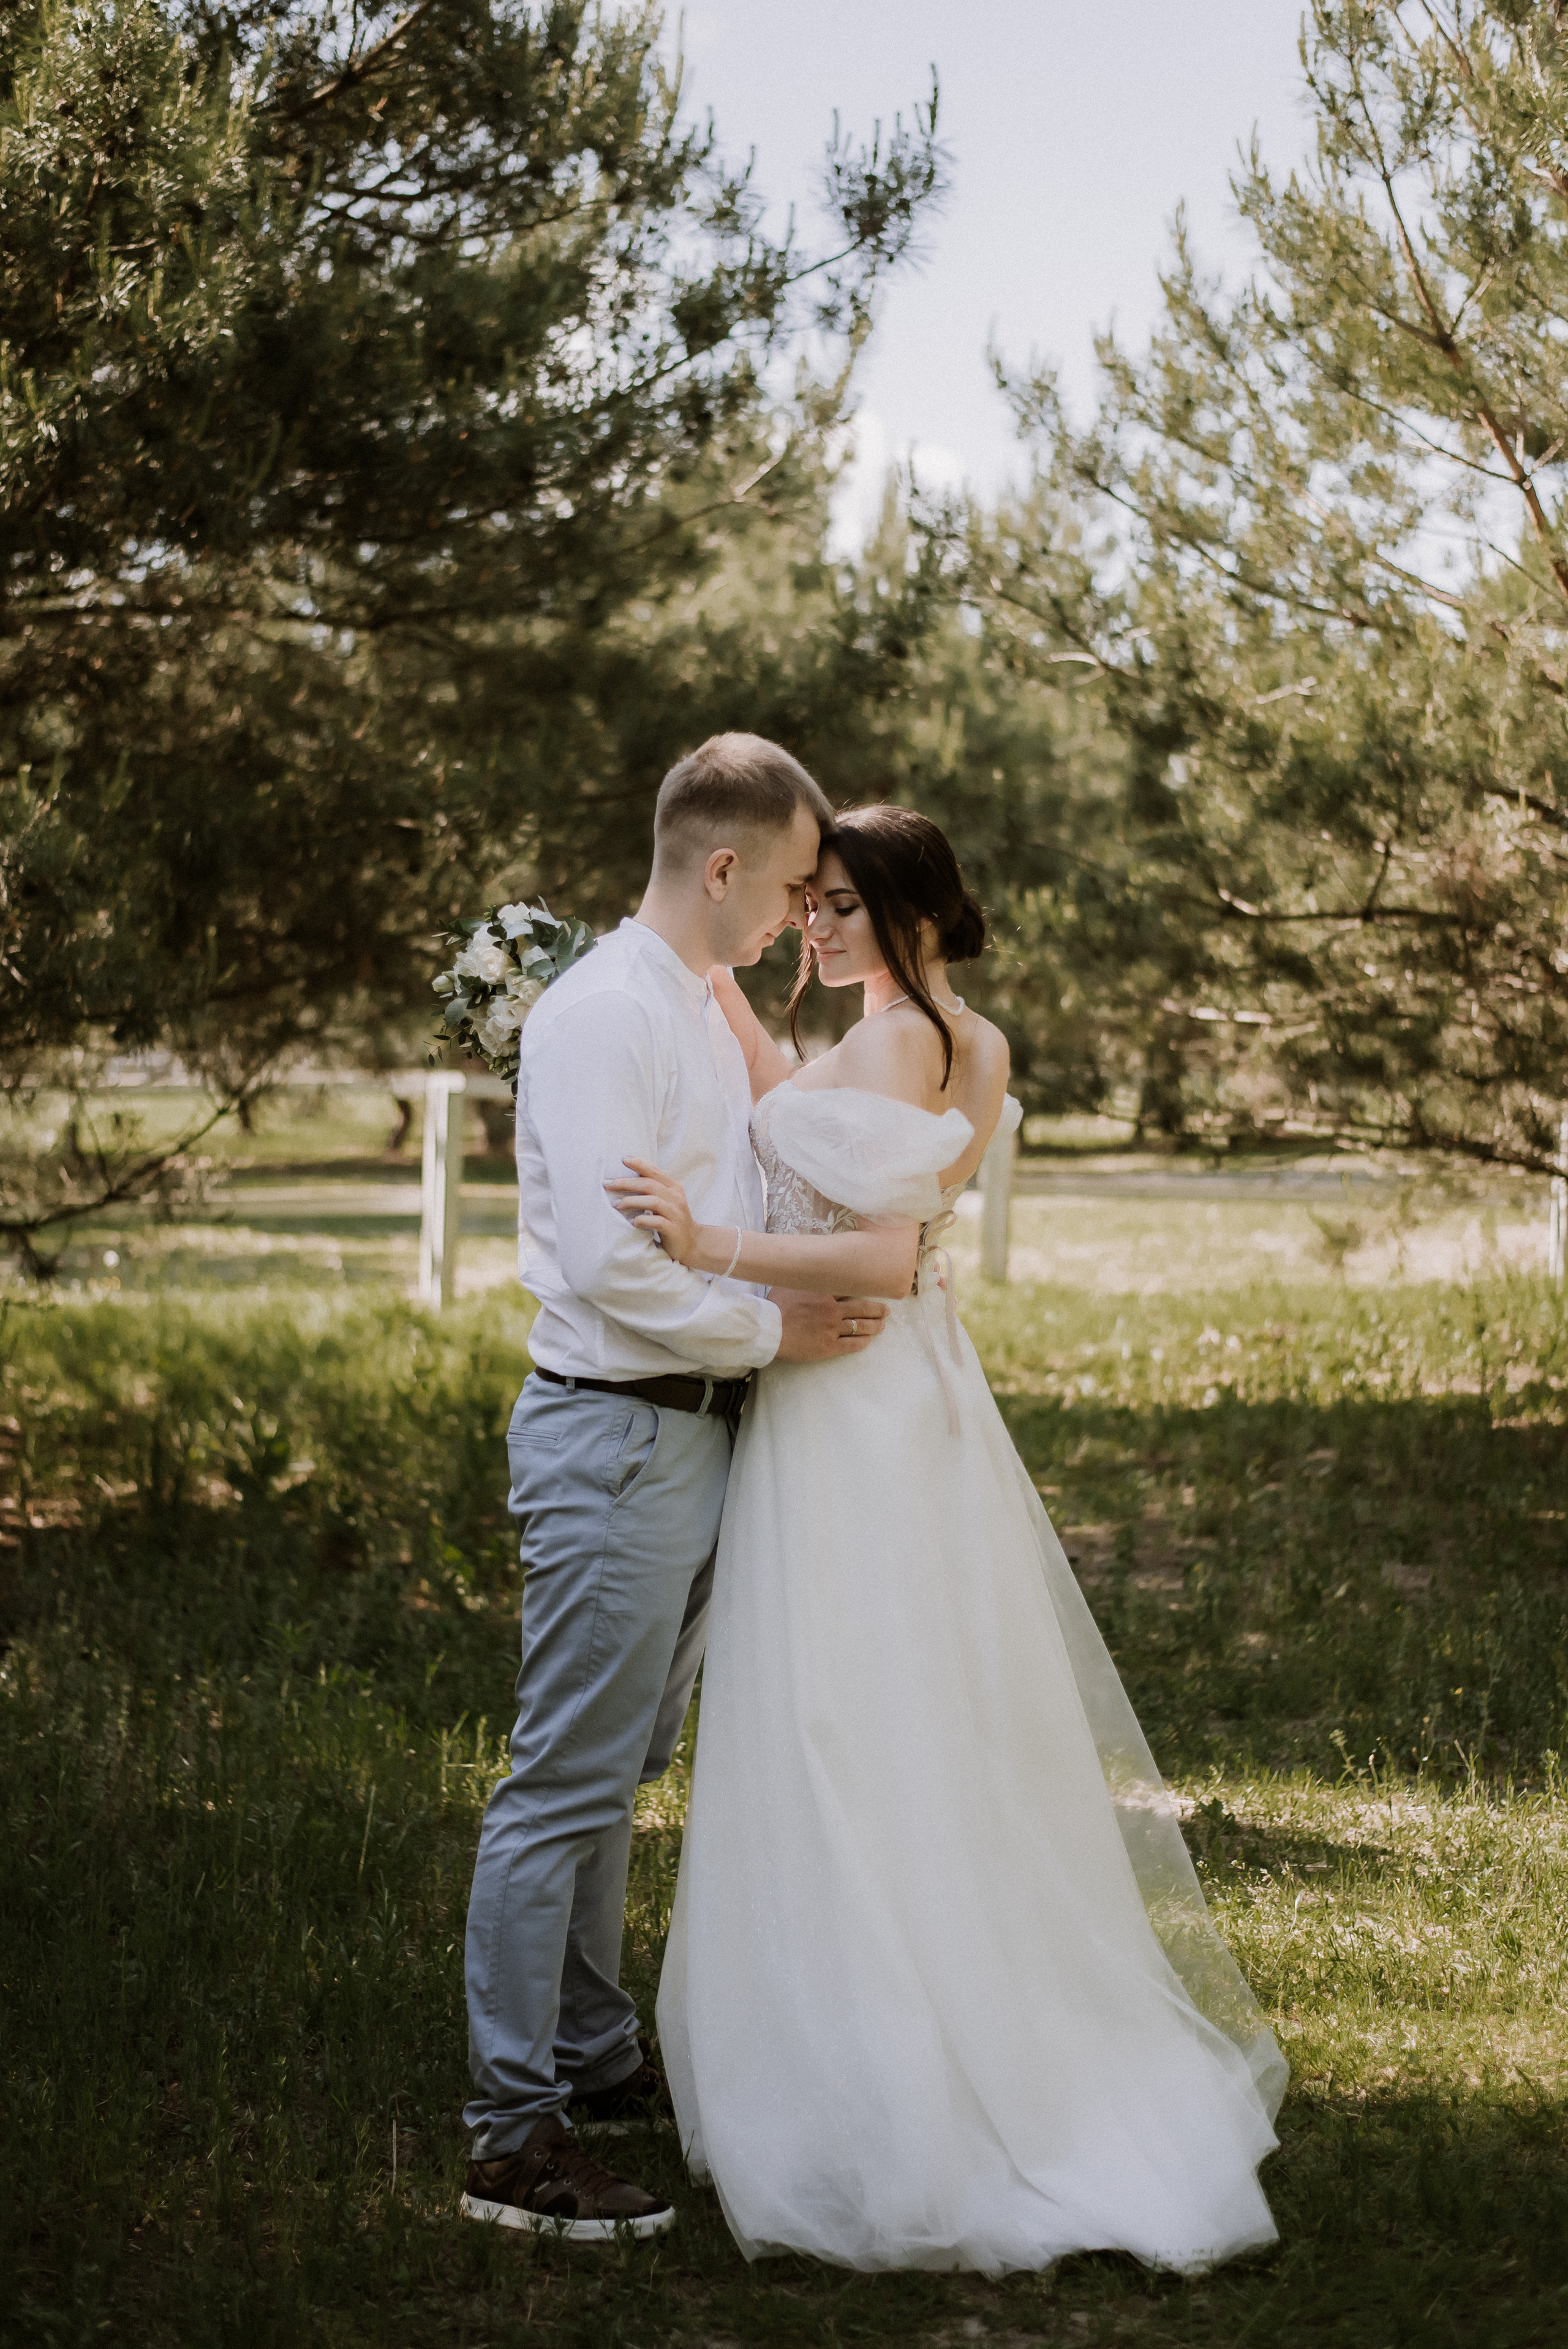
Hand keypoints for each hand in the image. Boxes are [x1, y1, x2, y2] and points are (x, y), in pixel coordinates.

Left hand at [604, 1158, 700, 1264]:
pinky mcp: (674, 1229)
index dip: (639, 1164)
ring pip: (653, 1201)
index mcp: (674, 1188)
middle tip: (608, 1184)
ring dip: (632, 1201)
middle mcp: (676, 1198)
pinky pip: (657, 1222)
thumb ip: (652, 1190)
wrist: (691, 1243)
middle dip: (626, 1183)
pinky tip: (632, 1222)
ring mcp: (676, 1214)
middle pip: (650, 1184)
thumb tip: (625, 1180)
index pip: (655, 1172)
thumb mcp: (665, 1201)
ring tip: (616, 1205)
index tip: (623, 1159)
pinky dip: (643, 1220)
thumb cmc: (671, 1220)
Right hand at [771, 1288, 889, 1363]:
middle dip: (877, 1309)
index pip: (851, 1290)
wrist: (768, 1329)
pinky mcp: (828, 1346)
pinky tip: (868, 1340)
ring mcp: (832, 1329)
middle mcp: (832, 1310)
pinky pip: (852, 1344)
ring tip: (882, 1326)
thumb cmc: (774, 1306)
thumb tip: (809, 1266)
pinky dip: (862, 1342)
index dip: (865, 1291)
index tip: (873, 1291)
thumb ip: (804, 1278)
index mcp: (824, 1292)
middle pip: (862, 1308)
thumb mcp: (790, 1284)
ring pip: (860, 1326)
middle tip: (886, 1311)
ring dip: (874, 1326)